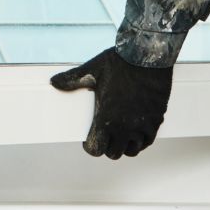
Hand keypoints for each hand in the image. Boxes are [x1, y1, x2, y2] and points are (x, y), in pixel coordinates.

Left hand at [50, 47, 171, 158]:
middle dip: (107, 147)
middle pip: (113, 153)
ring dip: (125, 145)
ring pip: (132, 150)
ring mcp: (141, 126)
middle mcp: (124, 127)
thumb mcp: (92, 70)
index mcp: (106, 118)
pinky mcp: (156, 121)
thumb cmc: (119, 62)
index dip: (91, 146)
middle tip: (105, 135)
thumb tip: (53, 82)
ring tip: (120, 134)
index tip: (90, 138)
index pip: (96, 149)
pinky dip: (141, 140)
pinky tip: (136, 131)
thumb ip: (72, 80)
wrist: (147, 55)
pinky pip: (148, 141)